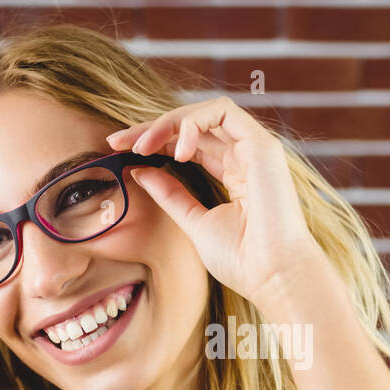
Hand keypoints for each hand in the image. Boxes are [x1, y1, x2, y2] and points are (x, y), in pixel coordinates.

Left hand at [106, 96, 327, 313]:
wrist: (273, 278)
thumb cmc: (243, 260)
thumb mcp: (194, 222)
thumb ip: (171, 194)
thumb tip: (140, 171)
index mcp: (235, 173)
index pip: (189, 143)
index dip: (155, 141)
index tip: (118, 151)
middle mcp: (247, 156)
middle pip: (193, 124)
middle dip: (151, 128)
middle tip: (117, 141)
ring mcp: (256, 148)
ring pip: (206, 112)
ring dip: (168, 122)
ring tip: (141, 146)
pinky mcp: (262, 146)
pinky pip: (222, 113)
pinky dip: (193, 123)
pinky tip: (175, 149)